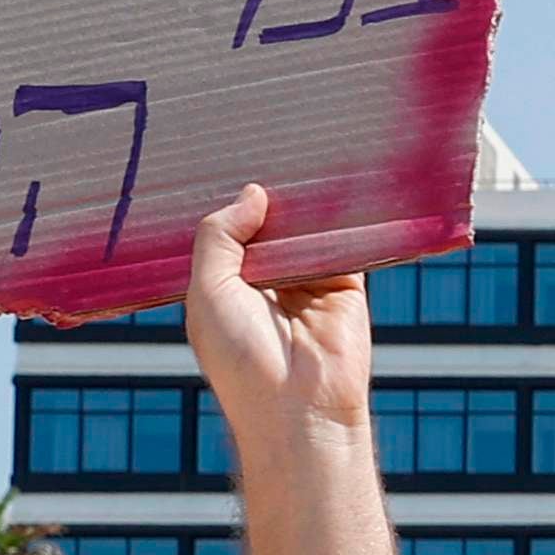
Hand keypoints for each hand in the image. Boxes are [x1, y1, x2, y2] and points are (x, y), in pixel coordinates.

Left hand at [181, 185, 372, 471]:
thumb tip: (254, 193)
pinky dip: (340, 219)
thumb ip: (220, 236)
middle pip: (267, 226)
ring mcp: (307, 283)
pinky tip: (331, 186)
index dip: (227, 204)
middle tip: (261, 146)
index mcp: (225, 288)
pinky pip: (344, 243)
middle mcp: (266, 283)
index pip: (227, 234)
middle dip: (265, 197)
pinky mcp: (346, 286)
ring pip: (304, 230)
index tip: (219, 159)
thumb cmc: (241, 360)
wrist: (299, 408)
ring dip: (302, 204)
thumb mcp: (208, 289)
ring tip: (297, 157)